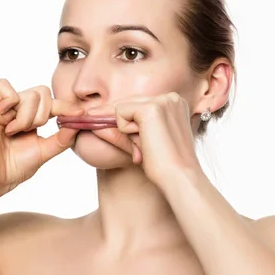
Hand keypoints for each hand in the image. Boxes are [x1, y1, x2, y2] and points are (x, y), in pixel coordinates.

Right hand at [0, 79, 83, 194]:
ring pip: (29, 94)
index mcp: (30, 118)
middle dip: (43, 114)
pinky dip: (10, 102)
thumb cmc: (14, 168)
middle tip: (30, 131)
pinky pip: (4, 86)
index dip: (66, 106)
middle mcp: (16, 109)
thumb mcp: (45, 152)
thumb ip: (62, 138)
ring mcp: (3, 107)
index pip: (51, 102)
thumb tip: (78, 123)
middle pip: (42, 92)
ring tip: (14, 132)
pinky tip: (6, 120)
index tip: (80, 114)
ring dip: (27, 117)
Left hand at [87, 92, 202, 186]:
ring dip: (126, 130)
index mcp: (174, 102)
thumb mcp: (146, 139)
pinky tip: (143, 142)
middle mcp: (170, 97)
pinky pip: (120, 113)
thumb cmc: (165, 164)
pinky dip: (124, 131)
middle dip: (120, 123)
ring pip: (121, 107)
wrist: (179, 177)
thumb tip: (94, 119)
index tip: (95, 116)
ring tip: (145, 146)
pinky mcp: (151, 109)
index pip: (137, 103)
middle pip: (128, 102)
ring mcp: (162, 100)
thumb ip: (129, 126)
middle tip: (130, 144)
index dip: (123, 117)